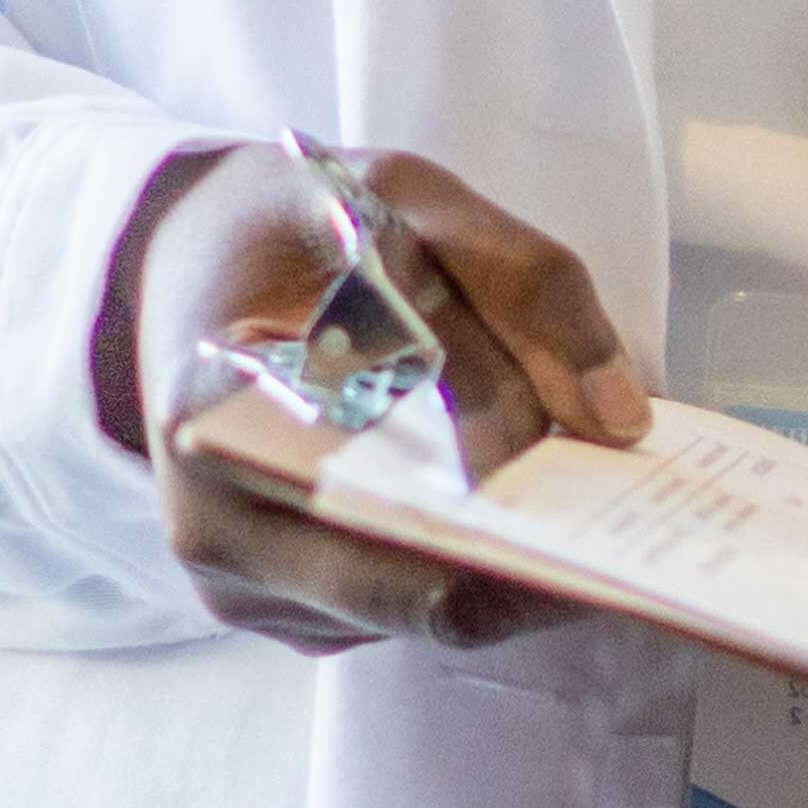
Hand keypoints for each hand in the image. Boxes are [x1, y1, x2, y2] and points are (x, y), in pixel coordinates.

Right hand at [97, 140, 650, 652]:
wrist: (178, 268)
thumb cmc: (292, 228)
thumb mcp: (405, 196)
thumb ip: (525, 282)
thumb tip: (623, 418)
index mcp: (213, 410)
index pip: (400, 479)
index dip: (519, 460)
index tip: (618, 448)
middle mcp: (211, 524)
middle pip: (425, 587)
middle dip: (542, 546)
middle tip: (630, 504)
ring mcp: (239, 584)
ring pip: (427, 611)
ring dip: (514, 557)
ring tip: (576, 489)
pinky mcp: (276, 608)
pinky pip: (401, 608)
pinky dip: (468, 558)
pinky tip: (500, 497)